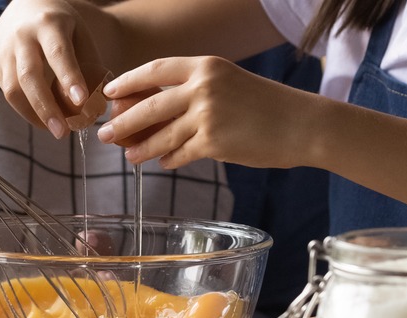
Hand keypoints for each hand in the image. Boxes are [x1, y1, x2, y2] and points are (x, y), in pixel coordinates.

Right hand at [0, 0, 104, 137]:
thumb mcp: (80, 34)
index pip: (58, 53)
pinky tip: (45, 121)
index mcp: (48, 24)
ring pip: (13, 90)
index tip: (81, 101)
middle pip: (29, 76)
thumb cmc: (62, 26)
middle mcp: (22, 36)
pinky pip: (9, 94)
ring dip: (34, 115)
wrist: (25, 8)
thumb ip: (89, 64)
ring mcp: (5, 52)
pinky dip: (27, 112)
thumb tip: (99, 103)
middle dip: (46, 107)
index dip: (69, 78)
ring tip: (56, 130)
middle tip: (63, 132)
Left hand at [97, 56, 307, 169]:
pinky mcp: (214, 143)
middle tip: (104, 133)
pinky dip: (168, 160)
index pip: (155, 70)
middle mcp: (203, 87)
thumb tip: (152, 111)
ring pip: (161, 135)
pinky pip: (179, 154)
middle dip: (122, 122)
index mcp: (205, 66)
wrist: (301, 124)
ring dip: (140, 148)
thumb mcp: (228, 84)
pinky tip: (162, 163)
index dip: (128, 82)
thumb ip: (193, 92)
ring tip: (128, 155)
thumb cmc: (265, 105)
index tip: (109, 93)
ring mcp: (207, 115)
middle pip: (149, 106)